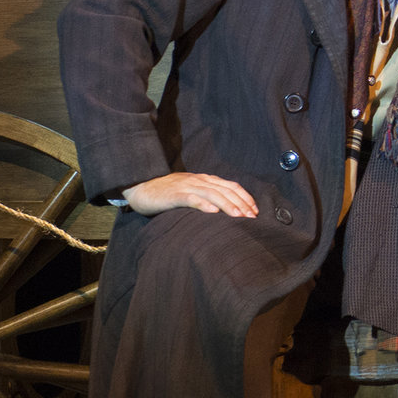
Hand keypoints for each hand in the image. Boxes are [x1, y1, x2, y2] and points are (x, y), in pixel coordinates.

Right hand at [120, 172, 257, 217]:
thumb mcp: (191, 191)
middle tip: (252, 217)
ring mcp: (186, 186)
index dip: (245, 197)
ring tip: (239, 217)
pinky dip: (203, 204)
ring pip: (212, 193)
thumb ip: (207, 196)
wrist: (141, 187)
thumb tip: (226, 211)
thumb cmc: (167, 192)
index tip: (256, 211)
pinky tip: (213, 212)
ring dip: (228, 205)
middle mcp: (199, 180)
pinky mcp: (174, 195)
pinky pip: (191, 198)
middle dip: (241, 203)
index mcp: (205, 180)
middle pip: (225, 190)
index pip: (231, 186)